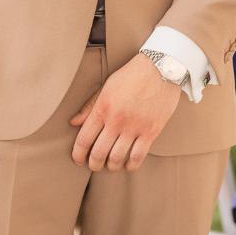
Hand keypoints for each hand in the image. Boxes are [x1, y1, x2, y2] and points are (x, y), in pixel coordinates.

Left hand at [69, 54, 180, 170]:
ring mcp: (134, 127)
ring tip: (111, 165)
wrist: (161, 68)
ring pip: (117, 158)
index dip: (78, 154)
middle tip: (94, 165)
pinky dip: (130, 165)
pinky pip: (138, 156)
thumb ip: (90, 106)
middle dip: (93, 164)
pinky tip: (128, 164)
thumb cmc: (132, 75)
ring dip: (111, 166)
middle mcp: (116, 120)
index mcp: (103, 108)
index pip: (83, 139)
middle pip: (98, 153)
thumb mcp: (106, 86)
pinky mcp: (151, 131)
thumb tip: (73, 122)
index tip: (78, 159)